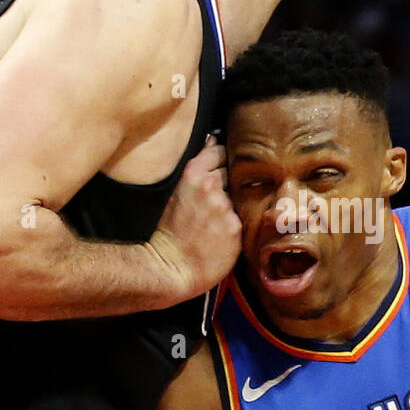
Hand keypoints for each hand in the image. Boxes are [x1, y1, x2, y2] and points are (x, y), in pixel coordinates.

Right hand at [148, 137, 241, 300]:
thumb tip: (212, 142)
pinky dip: (234, 225)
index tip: (221, 166)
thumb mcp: (174, 193)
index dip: (222, 159)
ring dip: (231, 205)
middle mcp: (211, 187)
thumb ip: (196, 170)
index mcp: (193, 175)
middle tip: (215, 199)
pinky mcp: (236, 227)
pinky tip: (220, 235)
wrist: (170, 268)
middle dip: (227, 181)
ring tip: (214, 221)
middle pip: (232, 172)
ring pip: (238, 197)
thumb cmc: (167, 232)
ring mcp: (226, 207)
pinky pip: (241, 219)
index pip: (220, 151)